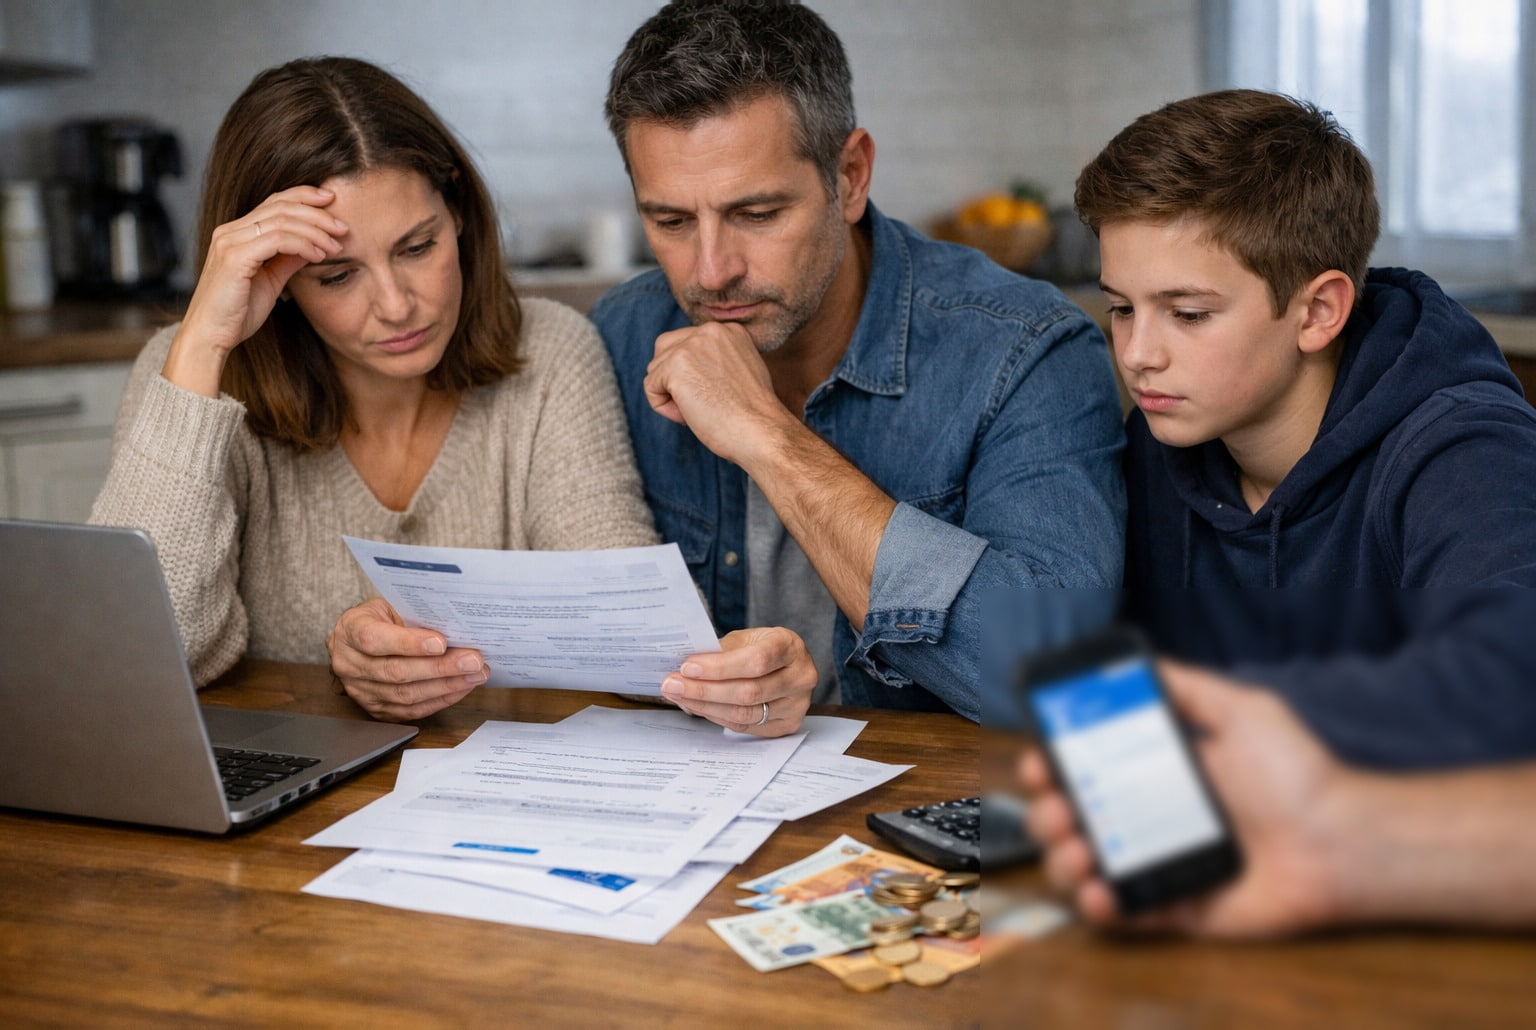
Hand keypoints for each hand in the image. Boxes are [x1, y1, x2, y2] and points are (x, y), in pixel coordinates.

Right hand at [163, 185, 348, 396]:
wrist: (211, 337)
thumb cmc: (237, 314)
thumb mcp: (271, 281)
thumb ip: (288, 260)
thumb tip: (313, 246)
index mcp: (235, 233)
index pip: (274, 202)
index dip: (304, 197)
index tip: (332, 202)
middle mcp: (229, 232)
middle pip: (280, 206)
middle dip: (317, 214)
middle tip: (342, 227)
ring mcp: (230, 242)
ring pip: (281, 220)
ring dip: (315, 231)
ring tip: (335, 246)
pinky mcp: (234, 257)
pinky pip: (277, 239)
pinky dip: (303, 244)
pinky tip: (318, 256)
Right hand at [326, 597, 487, 721]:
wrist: (357, 640)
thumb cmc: (380, 618)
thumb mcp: (389, 605)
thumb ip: (414, 616)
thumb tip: (457, 627)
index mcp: (349, 631)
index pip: (374, 639)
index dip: (408, 643)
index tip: (441, 642)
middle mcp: (350, 664)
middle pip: (396, 671)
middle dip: (440, 667)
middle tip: (473, 661)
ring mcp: (360, 690)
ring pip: (405, 695)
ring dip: (446, 686)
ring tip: (476, 675)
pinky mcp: (375, 709)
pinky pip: (410, 711)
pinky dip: (440, 700)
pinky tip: (461, 688)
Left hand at [643, 321, 793, 464]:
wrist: (762, 431)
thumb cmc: (752, 416)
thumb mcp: (739, 373)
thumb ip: (715, 360)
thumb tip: (687, 368)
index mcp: (729, 330)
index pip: (687, 343)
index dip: (692, 375)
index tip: (717, 395)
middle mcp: (710, 330)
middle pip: (664, 349)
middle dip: (672, 379)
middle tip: (701, 403)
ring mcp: (691, 345)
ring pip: (655, 369)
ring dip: (670, 395)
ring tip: (700, 410)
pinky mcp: (675, 365)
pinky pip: (651, 387)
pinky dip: (664, 407)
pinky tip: (689, 415)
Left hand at [660, 626, 816, 736]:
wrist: (785, 664)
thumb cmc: (760, 648)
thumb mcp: (745, 639)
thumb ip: (720, 652)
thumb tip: (683, 670)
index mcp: (790, 647)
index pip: (755, 661)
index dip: (719, 667)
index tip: (687, 667)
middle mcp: (801, 677)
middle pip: (749, 692)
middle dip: (704, 690)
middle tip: (672, 685)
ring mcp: (798, 705)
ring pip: (745, 714)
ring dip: (705, 707)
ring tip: (679, 697)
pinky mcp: (788, 726)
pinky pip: (746, 727)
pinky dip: (717, 717)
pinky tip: (697, 707)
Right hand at [1018, 661, 1348, 938]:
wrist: (1341, 841)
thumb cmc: (1298, 775)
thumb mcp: (1243, 711)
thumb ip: (1189, 688)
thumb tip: (1136, 661)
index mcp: (1150, 774)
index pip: (1080, 771)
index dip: (1049, 767)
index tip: (1041, 761)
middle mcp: (1142, 820)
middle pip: (1065, 820)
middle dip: (1045, 814)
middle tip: (1061, 808)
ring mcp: (1152, 866)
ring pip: (1078, 870)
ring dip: (1061, 860)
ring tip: (1081, 850)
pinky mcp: (1171, 910)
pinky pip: (1117, 916)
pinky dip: (1096, 906)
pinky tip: (1100, 890)